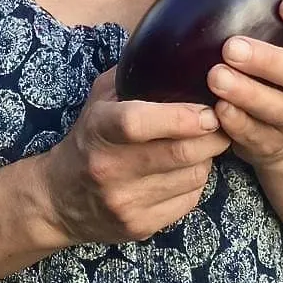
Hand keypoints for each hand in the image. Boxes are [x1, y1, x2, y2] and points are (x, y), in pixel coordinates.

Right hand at [40, 69, 229, 244]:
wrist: (58, 201)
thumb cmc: (90, 138)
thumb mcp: (101, 99)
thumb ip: (136, 76)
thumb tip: (184, 55)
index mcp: (99, 129)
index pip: (138, 123)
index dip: (180, 117)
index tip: (208, 110)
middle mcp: (109, 169)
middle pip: (179, 153)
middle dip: (213, 136)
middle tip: (223, 122)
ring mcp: (125, 202)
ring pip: (192, 177)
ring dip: (207, 158)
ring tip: (201, 145)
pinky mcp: (139, 227)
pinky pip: (189, 200)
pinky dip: (197, 182)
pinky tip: (185, 170)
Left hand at [208, 0, 282, 167]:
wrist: (277, 135)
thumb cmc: (267, 70)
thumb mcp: (275, 39)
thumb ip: (261, 5)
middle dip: (269, 61)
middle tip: (232, 47)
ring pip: (279, 109)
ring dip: (247, 92)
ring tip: (216, 77)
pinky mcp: (270, 144)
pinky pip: (256, 137)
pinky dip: (236, 124)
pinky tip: (217, 111)